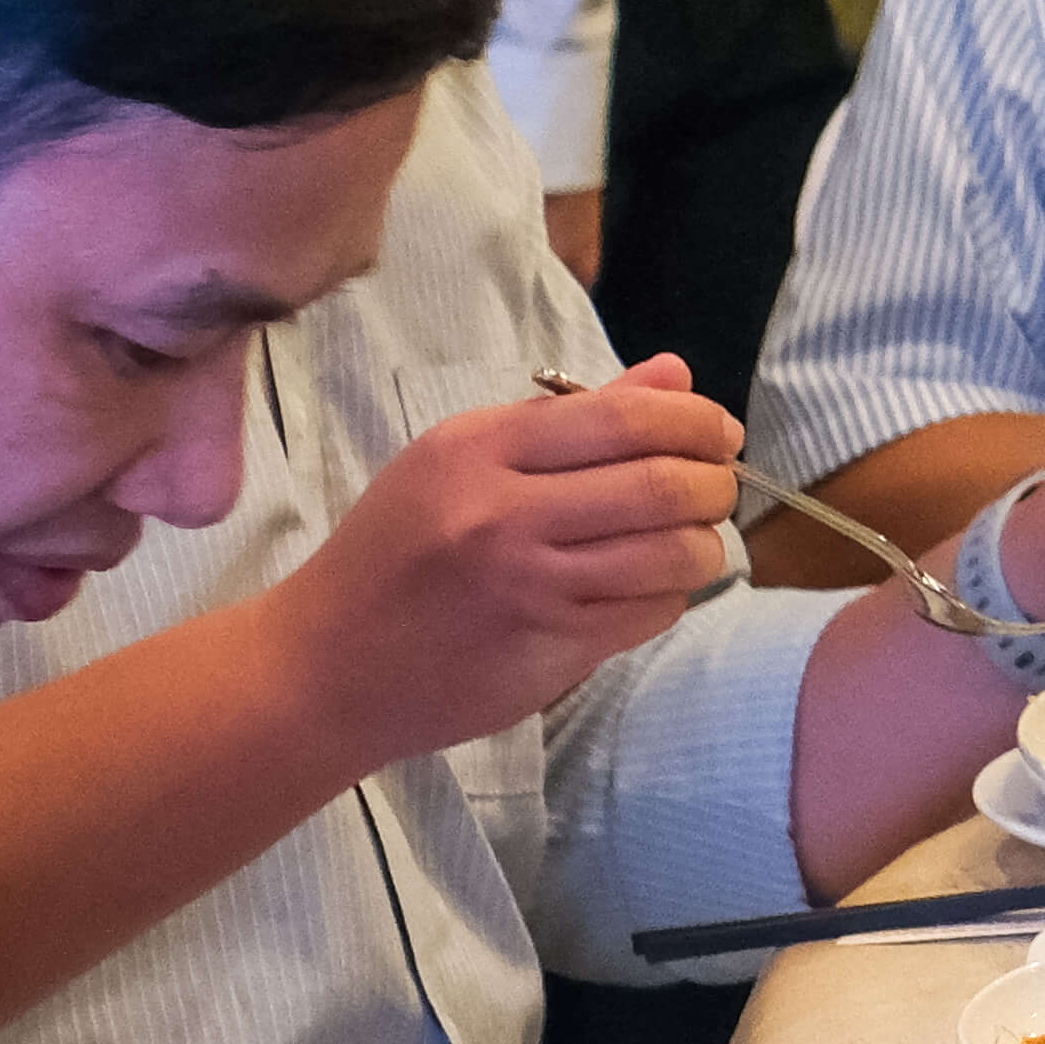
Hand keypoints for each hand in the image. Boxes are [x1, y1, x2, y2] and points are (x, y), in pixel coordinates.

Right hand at [283, 361, 746, 764]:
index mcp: (479, 450)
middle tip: (717, 487)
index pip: (626, 419)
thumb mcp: (458, 460)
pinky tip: (648, 587)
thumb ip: (570, 418)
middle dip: (715, 484)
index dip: (697, 423)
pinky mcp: (548, 653)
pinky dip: (670, 595)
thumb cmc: (394, 551)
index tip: (721, 434)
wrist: (323, 665)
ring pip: (672, 557)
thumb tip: (676, 378)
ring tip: (691, 539)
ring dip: (704, 545)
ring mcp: (530, 590)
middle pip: (664, 486)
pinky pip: (649, 614)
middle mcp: (505, 516)